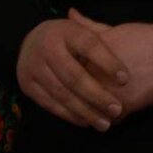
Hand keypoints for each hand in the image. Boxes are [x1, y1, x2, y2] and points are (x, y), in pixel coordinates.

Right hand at [15, 15, 128, 130]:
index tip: (125, 80)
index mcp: (66, 30)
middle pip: (74, 75)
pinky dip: (69, 115)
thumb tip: (126, 42)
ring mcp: (34, 67)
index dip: (108, 63)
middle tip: (117, 109)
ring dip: (85, 111)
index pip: (90, 46)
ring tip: (105, 123)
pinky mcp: (27, 85)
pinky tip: (86, 121)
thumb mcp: (83, 29)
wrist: (29, 42)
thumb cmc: (68, 38)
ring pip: (62, 93)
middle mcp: (47, 47)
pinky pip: (50, 103)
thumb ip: (103, 35)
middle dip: (97, 95)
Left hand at [67, 10, 152, 118]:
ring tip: (94, 112)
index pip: (66, 71)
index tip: (68, 80)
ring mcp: (107, 91)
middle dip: (75, 99)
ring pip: (88, 110)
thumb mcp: (116, 29)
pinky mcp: (122, 107)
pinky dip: (108, 119)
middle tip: (78, 101)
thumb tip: (70, 13)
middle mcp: (94, 73)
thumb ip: (89, 26)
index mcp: (88, 54)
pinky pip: (108, 119)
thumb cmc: (147, 38)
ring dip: (90, 113)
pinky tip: (111, 116)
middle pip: (74, 93)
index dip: (66, 77)